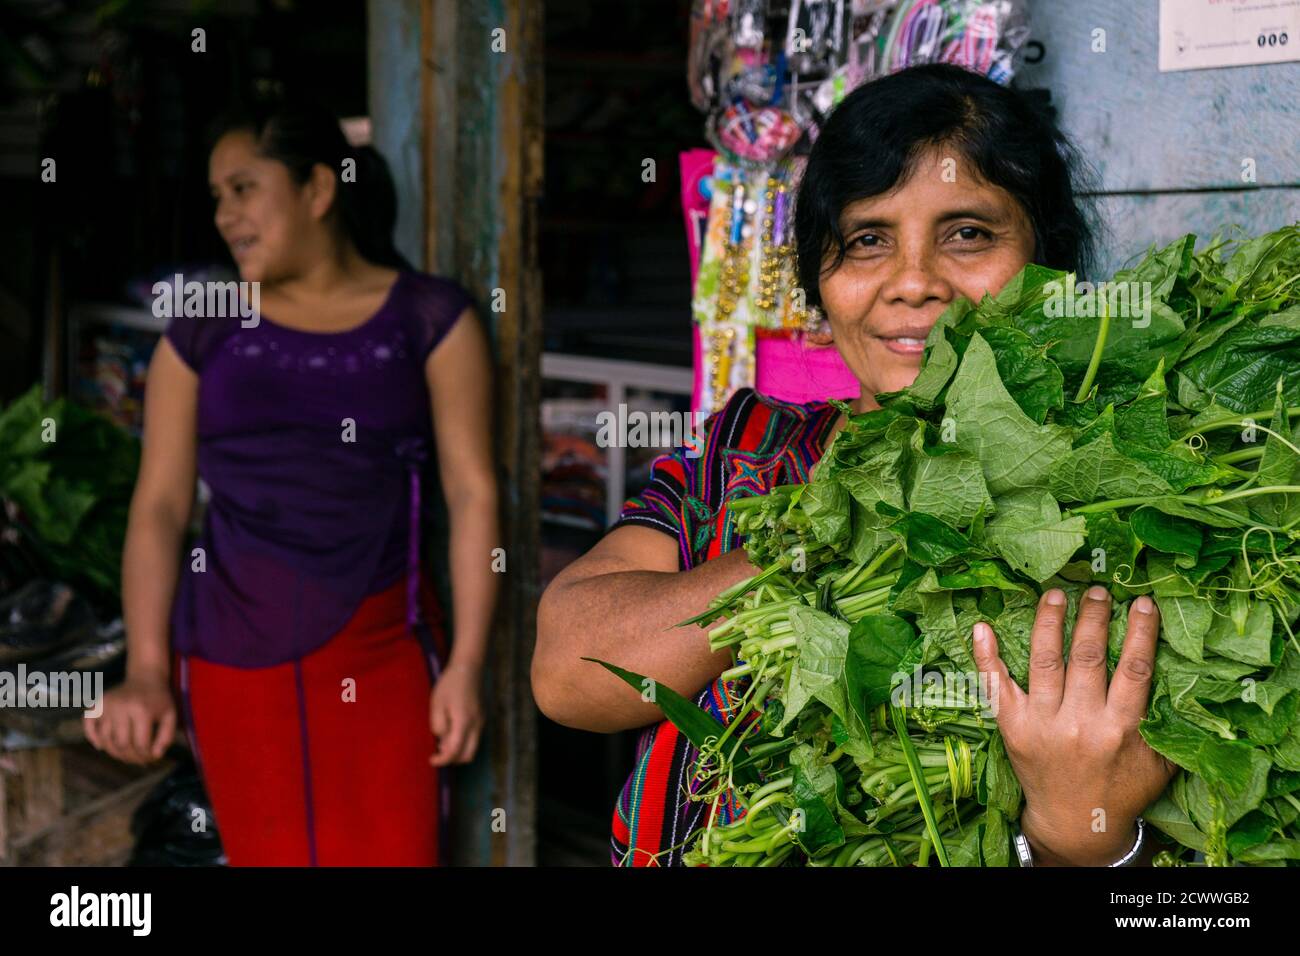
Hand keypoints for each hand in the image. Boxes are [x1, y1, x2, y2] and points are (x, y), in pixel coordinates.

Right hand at [84, 673, 176, 765]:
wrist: (145, 677)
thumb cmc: (159, 700)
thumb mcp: (170, 716)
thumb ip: (166, 737)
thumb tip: (155, 756)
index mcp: (141, 710)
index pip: (140, 744)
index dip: (146, 756)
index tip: (152, 758)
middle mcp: (121, 707)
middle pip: (121, 744)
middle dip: (131, 757)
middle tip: (139, 760)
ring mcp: (106, 705)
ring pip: (105, 739)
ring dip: (115, 753)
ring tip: (127, 755)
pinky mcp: (97, 704)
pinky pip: (88, 725)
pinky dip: (93, 738)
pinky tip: (102, 746)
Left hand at [429, 661, 483, 765]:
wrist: (468, 668)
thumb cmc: (449, 684)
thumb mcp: (437, 704)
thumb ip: (438, 725)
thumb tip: (442, 741)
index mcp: (464, 721)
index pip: (455, 751)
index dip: (442, 760)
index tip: (431, 760)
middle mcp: (476, 725)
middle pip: (467, 755)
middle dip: (452, 759)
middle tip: (437, 752)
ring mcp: (481, 722)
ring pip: (472, 749)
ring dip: (458, 751)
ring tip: (443, 741)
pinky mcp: (482, 719)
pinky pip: (474, 739)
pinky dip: (463, 743)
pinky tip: (451, 732)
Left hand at [972, 586, 1177, 865]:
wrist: (1075, 823)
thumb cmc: (1121, 788)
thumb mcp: (1159, 764)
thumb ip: (1171, 726)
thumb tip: (1191, 682)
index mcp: (1122, 730)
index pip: (1134, 670)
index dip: (1140, 633)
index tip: (1142, 602)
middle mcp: (1081, 723)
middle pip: (1088, 657)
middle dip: (1093, 617)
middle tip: (1096, 589)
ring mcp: (1043, 723)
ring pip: (1045, 662)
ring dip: (1049, 623)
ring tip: (1055, 594)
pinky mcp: (1013, 728)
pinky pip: (996, 687)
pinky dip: (987, 657)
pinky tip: (981, 627)